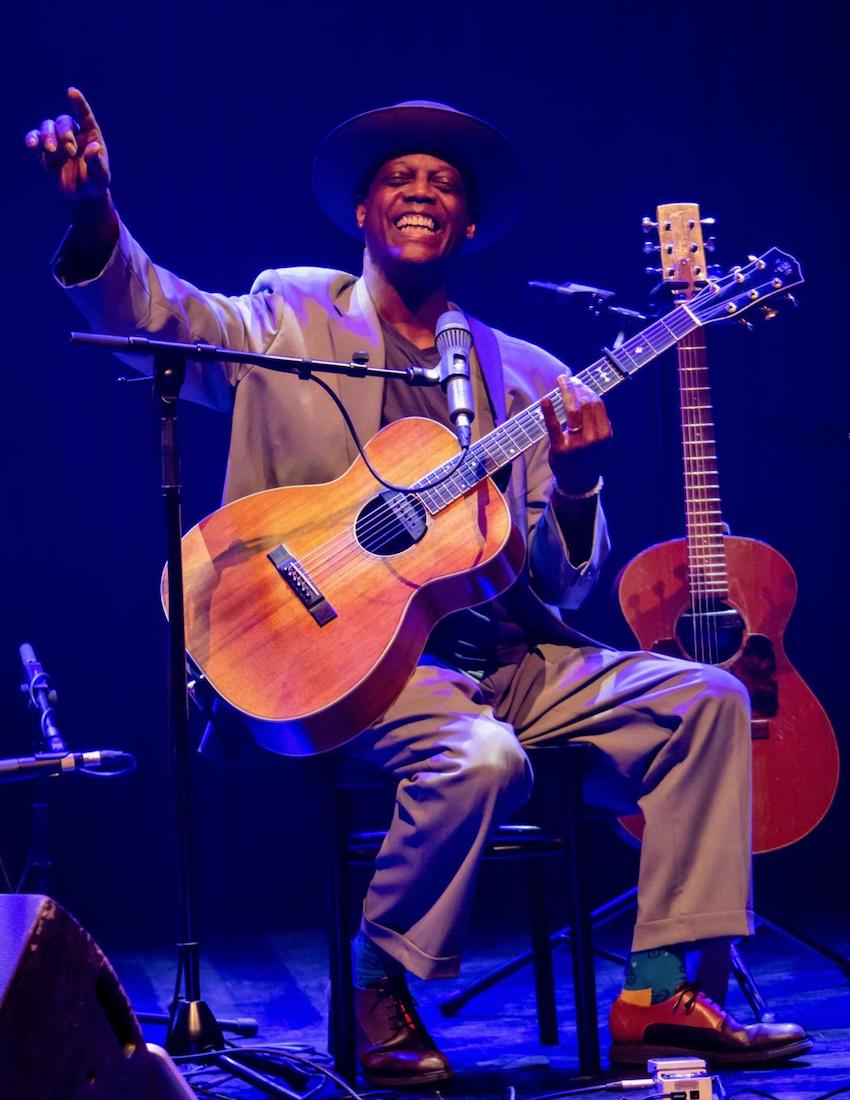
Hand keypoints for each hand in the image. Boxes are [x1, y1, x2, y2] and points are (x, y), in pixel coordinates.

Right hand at [25, 88, 110, 201]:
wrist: (83, 194)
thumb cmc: (95, 182)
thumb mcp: (100, 176)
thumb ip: (97, 162)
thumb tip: (94, 147)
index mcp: (90, 135)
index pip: (84, 115)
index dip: (78, 103)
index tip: (71, 92)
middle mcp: (72, 133)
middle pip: (63, 122)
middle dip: (64, 134)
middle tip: (70, 151)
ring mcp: (57, 141)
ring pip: (47, 126)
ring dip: (48, 135)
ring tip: (52, 149)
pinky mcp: (45, 151)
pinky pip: (35, 138)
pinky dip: (32, 139)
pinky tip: (33, 144)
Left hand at [541, 374, 611, 495]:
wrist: (579, 484)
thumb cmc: (588, 457)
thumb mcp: (599, 440)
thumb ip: (596, 421)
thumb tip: (587, 393)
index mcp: (604, 434)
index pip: (597, 404)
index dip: (587, 389)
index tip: (579, 382)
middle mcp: (593, 438)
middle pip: (586, 403)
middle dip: (577, 387)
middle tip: (568, 379)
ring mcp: (577, 444)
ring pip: (573, 410)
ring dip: (567, 391)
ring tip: (562, 381)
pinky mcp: (560, 449)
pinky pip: (554, 426)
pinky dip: (549, 411)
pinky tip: (545, 400)